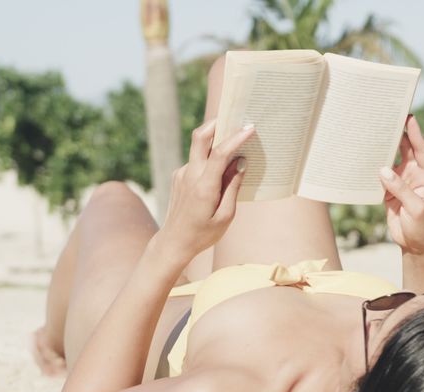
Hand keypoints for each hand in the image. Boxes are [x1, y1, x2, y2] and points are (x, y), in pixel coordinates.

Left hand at [159, 119, 255, 258]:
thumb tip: (240, 163)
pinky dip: (210, 159)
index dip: (235, 138)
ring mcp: (181, 174)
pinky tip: (221, 169)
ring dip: (215, 142)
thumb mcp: (225, 216)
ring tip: (234, 145)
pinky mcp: (178, 176)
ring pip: (199, 149)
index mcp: (203, 187)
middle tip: (234, 116)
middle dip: (217, 123)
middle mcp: (189, 175)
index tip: (250, 128)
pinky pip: (197, 161)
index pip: (220, 154)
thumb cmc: (203, 233)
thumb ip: (233, 187)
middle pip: (200, 137)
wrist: (174, 242)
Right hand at [381, 115, 423, 255]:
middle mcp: (416, 175)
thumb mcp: (417, 209)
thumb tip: (383, 170)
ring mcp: (402, 181)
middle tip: (388, 116)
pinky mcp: (390, 190)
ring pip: (392, 159)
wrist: (415, 245)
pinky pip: (380, 175)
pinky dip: (373, 166)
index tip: (410, 118)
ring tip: (374, 130)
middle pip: (407, 149)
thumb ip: (401, 189)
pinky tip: (364, 155)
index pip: (423, 151)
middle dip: (399, 133)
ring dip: (385, 147)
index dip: (416, 134)